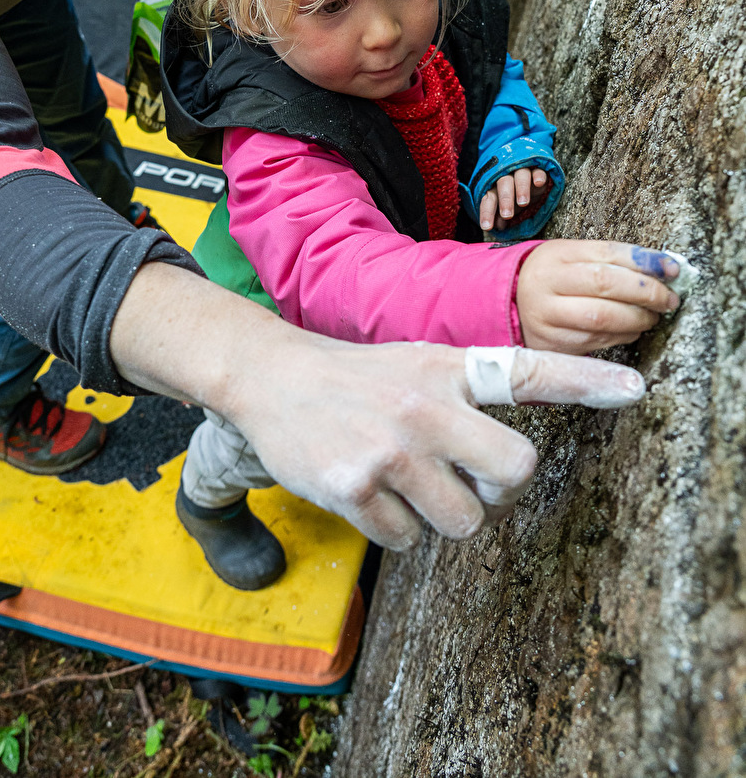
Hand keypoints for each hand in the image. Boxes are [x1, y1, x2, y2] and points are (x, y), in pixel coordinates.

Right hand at [231, 336, 646, 547]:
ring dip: (442, 516)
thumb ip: (466, 396)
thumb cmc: (357, 378)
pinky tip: (368, 491)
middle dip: (499, 489)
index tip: (634, 389)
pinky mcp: (353, 489)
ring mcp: (390, 450)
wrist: (271, 376)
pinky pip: (407, 542)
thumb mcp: (416, 363)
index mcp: (445, 369)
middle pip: (514, 472)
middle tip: (470, 480)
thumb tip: (514, 468)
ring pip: (463, 522)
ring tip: (406, 483)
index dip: (585, 380)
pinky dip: (395, 528)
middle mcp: (424, 406)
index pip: (527, 371)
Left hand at [480, 167, 548, 230]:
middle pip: (504, 184)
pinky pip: (538, 170)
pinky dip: (538, 175)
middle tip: (507, 215)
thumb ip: (501, 216)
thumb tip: (498, 226)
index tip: (487, 227)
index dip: (487, 212)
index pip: (489, 198)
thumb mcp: (507, 207)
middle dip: (505, 200)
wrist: (531, 177)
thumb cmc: (514, 195)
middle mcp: (507, 175)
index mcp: (496, 186)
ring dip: (521, 188)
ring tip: (523, 203)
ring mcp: (523, 170)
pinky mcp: (538, 169)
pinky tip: (538, 183)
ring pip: (520, 175)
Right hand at [516, 240, 680, 354]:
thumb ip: (615, 260)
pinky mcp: (552, 344)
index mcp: (557, 254)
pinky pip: (598, 340)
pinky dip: (624, 335)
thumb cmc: (557, 278)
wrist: (515, 304)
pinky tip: (633, 328)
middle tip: (669, 299)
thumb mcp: (576, 257)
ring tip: (653, 315)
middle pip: (606, 284)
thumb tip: (665, 268)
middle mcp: (546, 283)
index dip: (645, 261)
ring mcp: (547, 316)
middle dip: (647, 292)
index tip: (673, 269)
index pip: (608, 252)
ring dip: (638, 318)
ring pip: (603, 317)